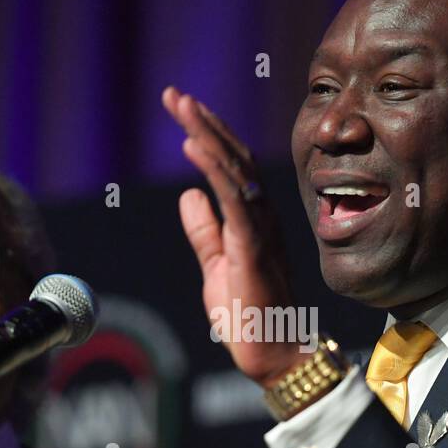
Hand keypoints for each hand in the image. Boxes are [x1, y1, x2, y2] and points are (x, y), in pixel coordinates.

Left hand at [161, 86, 306, 386]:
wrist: (274, 352)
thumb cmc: (250, 314)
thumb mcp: (217, 266)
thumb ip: (204, 231)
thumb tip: (188, 194)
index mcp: (253, 219)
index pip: (231, 166)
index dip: (208, 135)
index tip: (183, 109)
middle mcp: (262, 216)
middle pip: (232, 156)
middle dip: (204, 122)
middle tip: (174, 95)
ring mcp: (260, 229)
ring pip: (234, 168)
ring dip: (206, 133)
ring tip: (181, 105)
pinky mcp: (253, 247)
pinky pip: (234, 199)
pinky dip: (214, 169)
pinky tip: (194, 147)